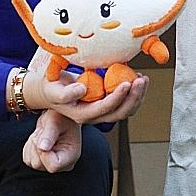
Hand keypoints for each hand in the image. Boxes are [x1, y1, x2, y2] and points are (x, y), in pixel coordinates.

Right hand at [22, 67, 150, 124]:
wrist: (51, 91)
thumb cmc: (52, 88)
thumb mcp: (53, 90)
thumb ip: (66, 93)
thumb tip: (82, 89)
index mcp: (83, 114)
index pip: (105, 108)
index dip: (117, 97)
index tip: (127, 82)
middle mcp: (95, 116)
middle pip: (120, 113)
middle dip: (134, 97)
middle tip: (141, 80)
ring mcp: (102, 112)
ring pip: (126, 110)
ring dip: (138, 96)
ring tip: (143, 79)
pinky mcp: (107, 105)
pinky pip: (125, 103)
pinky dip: (134, 93)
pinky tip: (137, 78)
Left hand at [23, 109, 82, 172]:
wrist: (60, 117)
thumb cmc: (61, 117)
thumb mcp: (55, 121)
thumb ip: (49, 134)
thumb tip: (42, 148)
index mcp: (71, 155)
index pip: (53, 165)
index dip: (43, 153)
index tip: (44, 137)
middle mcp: (63, 165)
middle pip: (39, 165)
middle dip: (36, 146)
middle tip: (43, 133)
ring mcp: (52, 165)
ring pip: (32, 162)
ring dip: (32, 146)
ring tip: (42, 135)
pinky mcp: (42, 163)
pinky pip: (27, 160)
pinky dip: (29, 148)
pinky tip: (39, 139)